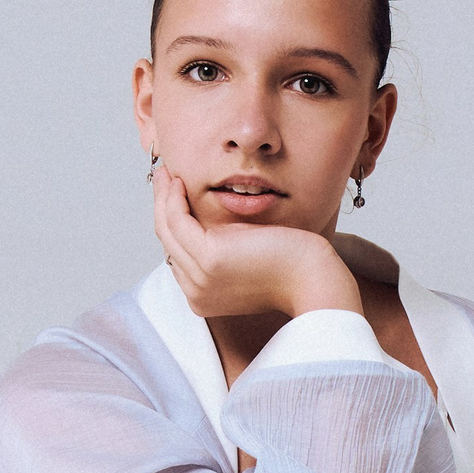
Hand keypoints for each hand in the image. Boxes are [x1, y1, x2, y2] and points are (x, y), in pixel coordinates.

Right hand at [152, 165, 362, 320]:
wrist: (312, 278)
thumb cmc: (290, 266)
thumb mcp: (246, 258)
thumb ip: (224, 248)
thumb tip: (208, 227)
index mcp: (203, 298)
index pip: (178, 255)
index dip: (173, 222)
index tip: (173, 196)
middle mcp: (196, 293)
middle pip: (168, 242)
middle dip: (162, 206)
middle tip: (164, 178)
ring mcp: (200, 279)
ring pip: (167, 230)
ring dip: (163, 197)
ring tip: (166, 174)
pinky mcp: (209, 258)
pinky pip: (178, 221)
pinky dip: (173, 199)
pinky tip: (179, 181)